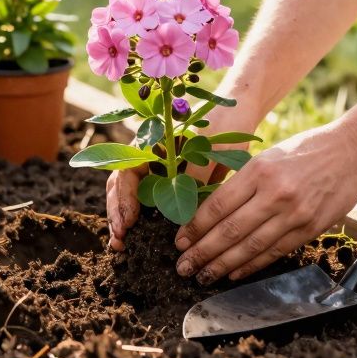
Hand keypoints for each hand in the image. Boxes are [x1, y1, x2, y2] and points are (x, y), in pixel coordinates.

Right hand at [105, 105, 256, 250]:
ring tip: (121, 244)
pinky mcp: (168, 184)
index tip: (130, 219)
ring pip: (128, 195)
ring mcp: (156, 169)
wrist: (240, 113)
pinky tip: (136, 239)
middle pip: (120, 185)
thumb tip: (182, 211)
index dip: (125, 196)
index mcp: (153, 140)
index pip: (127, 169)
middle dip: (117, 212)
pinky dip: (140, 220)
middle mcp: (149, 155)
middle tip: (120, 239)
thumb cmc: (224, 124)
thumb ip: (194, 174)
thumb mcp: (210, 147)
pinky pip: (148, 203)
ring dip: (122, 219)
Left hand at [172, 122, 356, 283]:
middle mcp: (274, 193)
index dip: (196, 227)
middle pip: (230, 230)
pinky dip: (252, 266)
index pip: (218, 205)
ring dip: (223, 265)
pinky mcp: (310, 228)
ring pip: (250, 247)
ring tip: (204, 275)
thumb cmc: (305, 150)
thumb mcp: (267, 157)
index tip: (180, 241)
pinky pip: (274, 252)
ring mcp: (294, 213)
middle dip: (202, 252)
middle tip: (183, 267)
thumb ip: (243, 183)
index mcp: (258, 170)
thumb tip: (210, 212)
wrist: (351, 150)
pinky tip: (234, 273)